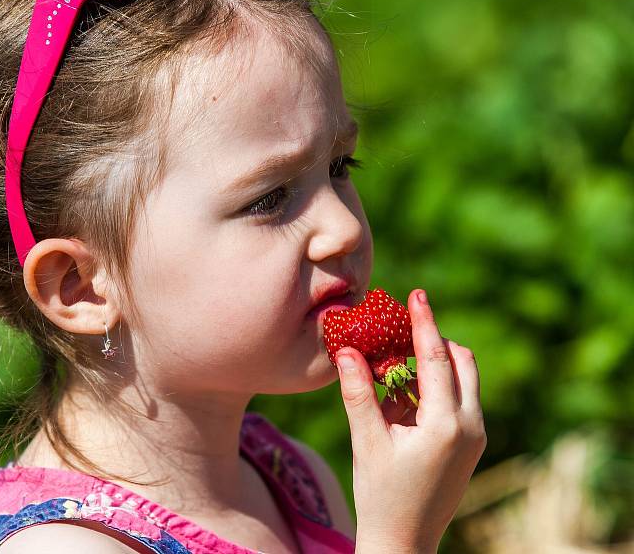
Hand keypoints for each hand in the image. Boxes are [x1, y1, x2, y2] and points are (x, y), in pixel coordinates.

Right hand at [334, 289, 485, 553]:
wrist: (404, 542)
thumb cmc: (381, 494)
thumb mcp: (366, 440)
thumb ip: (358, 392)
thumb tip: (345, 349)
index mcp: (446, 425)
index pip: (438, 358)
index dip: (424, 322)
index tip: (417, 293)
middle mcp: (471, 426)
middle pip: (462, 361)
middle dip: (433, 342)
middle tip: (399, 334)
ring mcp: (475, 436)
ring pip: (463, 379)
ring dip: (433, 366)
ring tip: (392, 378)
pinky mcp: (471, 444)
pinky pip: (459, 400)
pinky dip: (435, 388)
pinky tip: (401, 402)